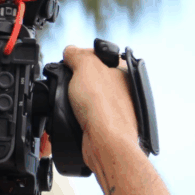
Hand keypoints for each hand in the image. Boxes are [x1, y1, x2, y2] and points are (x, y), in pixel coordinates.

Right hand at [61, 45, 138, 169]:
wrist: (105, 143)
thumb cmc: (104, 107)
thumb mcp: (85, 67)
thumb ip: (77, 54)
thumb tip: (70, 51)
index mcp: (125, 70)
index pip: (100, 54)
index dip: (82, 55)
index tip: (70, 60)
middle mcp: (124, 89)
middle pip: (92, 76)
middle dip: (76, 78)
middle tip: (68, 82)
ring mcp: (116, 108)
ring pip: (88, 96)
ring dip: (74, 98)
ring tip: (71, 101)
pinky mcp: (107, 125)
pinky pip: (87, 114)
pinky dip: (77, 114)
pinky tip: (74, 115)